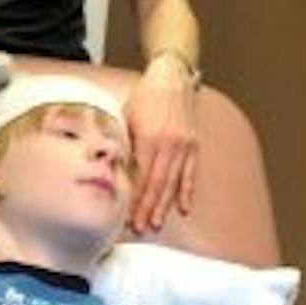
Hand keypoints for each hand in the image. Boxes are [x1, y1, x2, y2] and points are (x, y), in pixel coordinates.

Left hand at [123, 62, 198, 233]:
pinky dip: (187, 192)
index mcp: (150, 138)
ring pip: (173, 183)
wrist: (171, 77)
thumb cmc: (145, 96)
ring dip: (164, 206)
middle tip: (140, 228)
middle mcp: (170, 144)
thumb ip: (122, 143)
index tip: (127, 214)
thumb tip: (112, 168)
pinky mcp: (193, 145)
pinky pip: (190, 173)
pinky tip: (184, 208)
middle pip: (158, 184)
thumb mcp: (126, 116)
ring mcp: (184, 145)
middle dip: (148, 208)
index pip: (142, 177)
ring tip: (155, 223)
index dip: (135, 199)